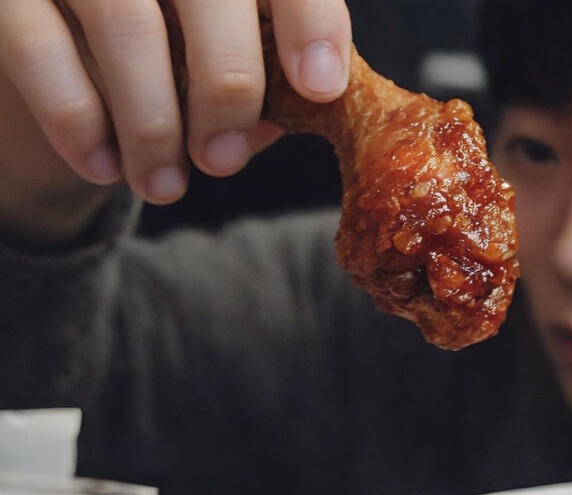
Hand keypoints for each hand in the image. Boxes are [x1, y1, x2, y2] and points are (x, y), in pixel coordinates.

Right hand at [0, 0, 350, 208]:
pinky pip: (36, 44)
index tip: (320, 86)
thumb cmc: (158, 47)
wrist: (53, 46)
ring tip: (163, 186)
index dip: (308, 15)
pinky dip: (77, 117)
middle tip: (222, 161)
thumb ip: (253, 74)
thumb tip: (275, 119)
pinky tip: (103, 166)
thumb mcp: (211, 53)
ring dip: (151, 123)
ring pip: (123, 18)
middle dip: (227, 85)